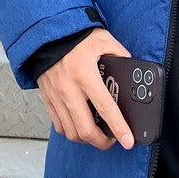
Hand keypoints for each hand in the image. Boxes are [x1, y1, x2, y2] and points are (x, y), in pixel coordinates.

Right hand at [36, 27, 135, 150]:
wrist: (47, 34)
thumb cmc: (75, 36)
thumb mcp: (104, 40)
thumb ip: (120, 54)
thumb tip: (131, 67)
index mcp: (86, 75)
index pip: (106, 108)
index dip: (119, 128)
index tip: (128, 141)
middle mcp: (69, 89)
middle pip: (85, 129)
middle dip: (101, 142)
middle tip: (113, 141)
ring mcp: (56, 97)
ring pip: (70, 131)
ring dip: (86, 139)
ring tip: (98, 135)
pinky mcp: (48, 99)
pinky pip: (58, 125)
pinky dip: (71, 131)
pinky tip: (80, 126)